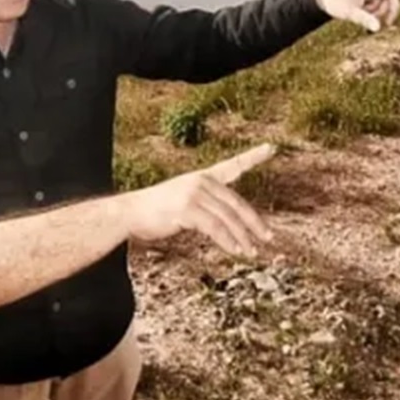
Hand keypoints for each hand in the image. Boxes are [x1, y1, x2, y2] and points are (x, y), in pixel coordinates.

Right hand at [124, 144, 276, 255]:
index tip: (271, 147)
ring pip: (227, 219)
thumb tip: (229, 225)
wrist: (129, 212)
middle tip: (268, 237)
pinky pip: (214, 228)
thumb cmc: (155, 211)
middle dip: (254, 222)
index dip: (253, 156)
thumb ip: (206, 207)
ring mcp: (194, 194)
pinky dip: (227, 241)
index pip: (232, 165)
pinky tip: (234, 250)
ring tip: (251, 251)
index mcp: (202, 177)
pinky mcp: (187, 209)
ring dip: (242, 238)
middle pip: (236, 203)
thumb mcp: (183, 201)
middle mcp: (201, 182)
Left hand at [315, 0, 399, 32]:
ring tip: (363, 14)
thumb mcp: (350, 13)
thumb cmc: (335, 2)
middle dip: (389, 10)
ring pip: (386, 1)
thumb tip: (378, 29)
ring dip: (379, 10)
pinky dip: (375, 9)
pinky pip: (380, 2)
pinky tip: (364, 10)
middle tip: (388, 25)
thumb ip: (365, 20)